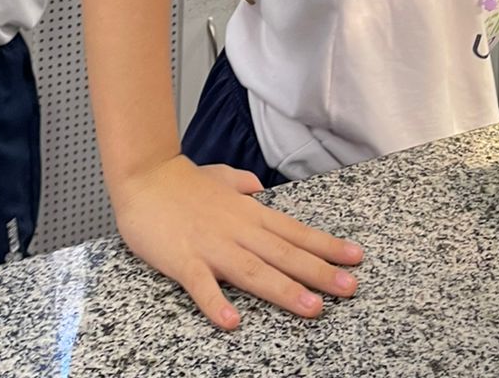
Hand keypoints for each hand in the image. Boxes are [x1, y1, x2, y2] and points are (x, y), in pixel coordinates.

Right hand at [114, 154, 363, 330]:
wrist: (144, 176)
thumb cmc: (182, 181)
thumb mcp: (221, 177)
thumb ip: (242, 184)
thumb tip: (260, 189)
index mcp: (249, 213)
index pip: (294, 231)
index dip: (326, 245)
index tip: (355, 258)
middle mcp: (238, 230)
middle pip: (284, 253)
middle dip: (319, 272)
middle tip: (350, 288)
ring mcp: (212, 246)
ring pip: (254, 271)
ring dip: (284, 289)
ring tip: (312, 308)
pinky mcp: (183, 260)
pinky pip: (201, 285)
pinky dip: (216, 303)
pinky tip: (231, 322)